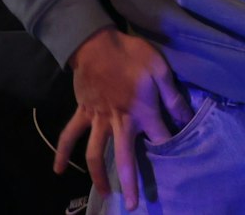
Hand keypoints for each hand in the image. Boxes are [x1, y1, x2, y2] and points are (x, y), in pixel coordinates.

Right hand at [56, 28, 189, 205]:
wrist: (97, 45)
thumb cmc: (133, 54)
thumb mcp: (161, 69)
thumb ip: (172, 96)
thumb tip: (187, 116)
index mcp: (142, 111)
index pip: (160, 136)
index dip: (171, 143)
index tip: (181, 150)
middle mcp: (120, 121)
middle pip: (125, 158)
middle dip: (130, 182)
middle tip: (133, 205)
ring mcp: (99, 119)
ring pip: (96, 153)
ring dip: (98, 175)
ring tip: (104, 193)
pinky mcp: (83, 113)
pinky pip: (70, 135)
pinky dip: (62, 152)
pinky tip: (58, 170)